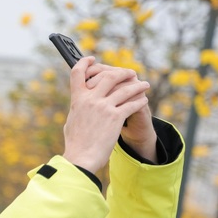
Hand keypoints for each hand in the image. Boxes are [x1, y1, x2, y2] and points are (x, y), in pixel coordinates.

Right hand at [62, 57, 151, 172]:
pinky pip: (132, 103)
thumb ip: (78, 107)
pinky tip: (144, 100)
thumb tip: (80, 101)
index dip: (85, 63)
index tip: (92, 59)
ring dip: (137, 85)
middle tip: (130, 73)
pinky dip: (139, 100)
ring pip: (125, 88)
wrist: (81, 158)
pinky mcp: (115, 117)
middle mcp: (90, 99)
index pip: (77, 73)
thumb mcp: (72, 120)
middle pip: (108, 75)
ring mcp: (103, 107)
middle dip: (122, 72)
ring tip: (145, 84)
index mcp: (77, 99)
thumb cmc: (75, 143)